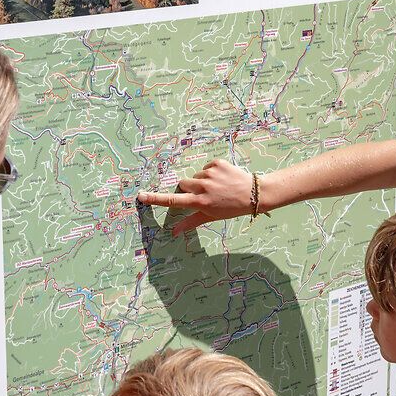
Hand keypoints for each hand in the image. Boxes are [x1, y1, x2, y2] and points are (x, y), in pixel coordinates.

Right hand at [138, 158, 256, 234]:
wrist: (255, 193)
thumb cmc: (231, 208)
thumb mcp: (211, 217)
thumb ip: (190, 222)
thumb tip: (173, 232)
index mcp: (199, 202)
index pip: (172, 200)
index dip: (155, 199)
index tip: (140, 196)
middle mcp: (203, 187)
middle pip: (183, 184)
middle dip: (189, 188)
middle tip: (204, 195)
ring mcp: (210, 174)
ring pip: (196, 175)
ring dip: (202, 181)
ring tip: (218, 188)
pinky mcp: (217, 163)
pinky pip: (207, 167)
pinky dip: (212, 172)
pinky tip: (223, 179)